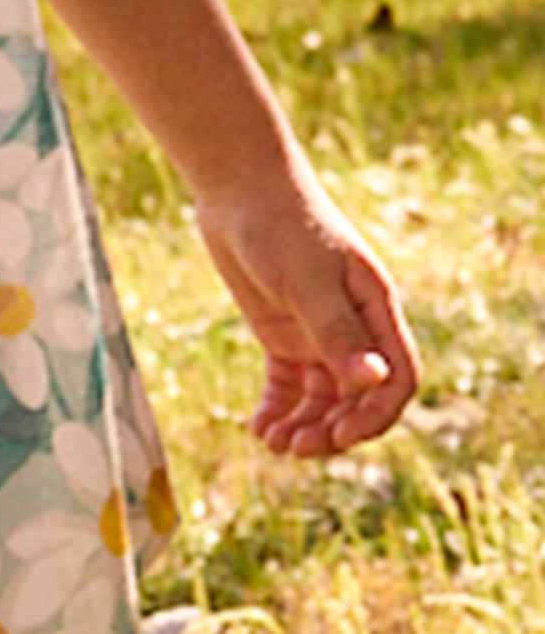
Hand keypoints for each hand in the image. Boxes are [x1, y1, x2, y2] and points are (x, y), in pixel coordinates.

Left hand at [195, 174, 418, 456]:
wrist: (237, 186)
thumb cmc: (281, 224)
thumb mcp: (307, 279)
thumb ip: (336, 331)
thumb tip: (372, 383)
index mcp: (376, 310)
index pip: (397, 380)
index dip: (376, 415)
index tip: (340, 436)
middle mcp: (353, 327)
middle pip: (358, 398)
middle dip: (333, 430)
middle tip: (296, 448)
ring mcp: (317, 331)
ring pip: (323, 398)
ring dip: (305, 426)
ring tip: (274, 443)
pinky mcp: (282, 332)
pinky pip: (289, 384)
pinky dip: (278, 409)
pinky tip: (258, 428)